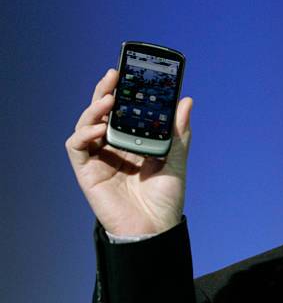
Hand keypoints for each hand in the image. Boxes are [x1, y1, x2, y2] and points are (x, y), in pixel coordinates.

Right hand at [65, 68, 193, 235]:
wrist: (157, 229)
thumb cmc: (166, 198)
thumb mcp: (176, 159)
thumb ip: (178, 131)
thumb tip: (186, 100)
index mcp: (133, 144)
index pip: (123, 112)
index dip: (122, 93)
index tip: (128, 73)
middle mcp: (113, 149)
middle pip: (102, 114)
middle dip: (105, 92)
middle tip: (114, 75)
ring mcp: (99, 160)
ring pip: (86, 126)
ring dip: (94, 109)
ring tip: (109, 99)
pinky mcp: (87, 173)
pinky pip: (77, 147)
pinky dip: (85, 134)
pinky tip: (100, 128)